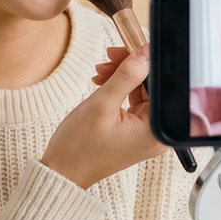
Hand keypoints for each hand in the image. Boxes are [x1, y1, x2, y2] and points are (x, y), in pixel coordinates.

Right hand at [41, 44, 166, 188]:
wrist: (62, 172)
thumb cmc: (78, 148)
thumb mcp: (101, 104)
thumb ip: (126, 75)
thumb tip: (145, 53)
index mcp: (155, 130)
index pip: (159, 84)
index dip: (143, 61)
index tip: (127, 47)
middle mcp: (157, 134)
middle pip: (151, 87)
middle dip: (130, 68)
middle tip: (109, 57)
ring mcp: (146, 135)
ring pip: (142, 92)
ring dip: (122, 77)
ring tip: (100, 73)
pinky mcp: (135, 133)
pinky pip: (134, 103)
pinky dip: (120, 91)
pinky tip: (104, 83)